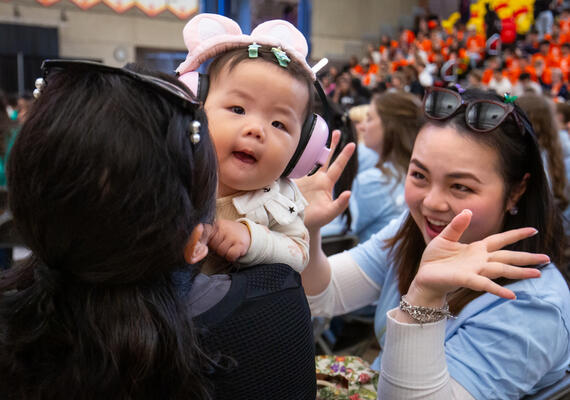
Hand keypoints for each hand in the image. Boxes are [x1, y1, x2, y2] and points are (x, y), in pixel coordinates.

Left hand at [208, 219, 250, 261]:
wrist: (248, 233)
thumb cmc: (230, 234)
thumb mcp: (219, 229)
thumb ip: (208, 234)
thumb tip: (197, 243)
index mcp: (218, 224)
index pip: (205, 235)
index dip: (205, 242)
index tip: (209, 244)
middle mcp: (225, 228)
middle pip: (213, 246)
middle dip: (217, 248)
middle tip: (225, 243)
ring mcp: (233, 236)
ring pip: (221, 252)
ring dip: (225, 252)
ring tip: (230, 246)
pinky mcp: (240, 244)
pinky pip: (230, 255)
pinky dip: (232, 257)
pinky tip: (235, 250)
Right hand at [294, 130, 355, 229]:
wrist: (299, 223)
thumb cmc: (317, 220)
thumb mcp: (330, 213)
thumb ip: (340, 204)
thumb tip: (349, 193)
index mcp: (326, 183)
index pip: (337, 166)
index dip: (344, 155)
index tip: (352, 144)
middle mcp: (317, 178)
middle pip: (326, 158)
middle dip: (332, 145)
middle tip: (336, 131)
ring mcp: (304, 178)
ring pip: (310, 159)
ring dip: (314, 147)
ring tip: (316, 134)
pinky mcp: (292, 180)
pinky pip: (295, 165)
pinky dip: (296, 156)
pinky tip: (295, 146)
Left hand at [407, 210, 548, 306]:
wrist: (424, 276)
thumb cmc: (435, 259)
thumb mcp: (444, 237)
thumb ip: (457, 226)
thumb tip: (468, 211)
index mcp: (476, 248)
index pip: (500, 240)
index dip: (515, 235)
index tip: (533, 230)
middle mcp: (480, 260)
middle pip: (507, 257)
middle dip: (526, 257)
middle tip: (547, 259)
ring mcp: (475, 270)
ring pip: (501, 270)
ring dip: (519, 272)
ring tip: (538, 274)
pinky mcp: (466, 279)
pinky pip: (485, 284)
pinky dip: (498, 289)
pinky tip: (511, 295)